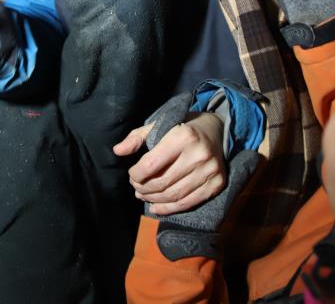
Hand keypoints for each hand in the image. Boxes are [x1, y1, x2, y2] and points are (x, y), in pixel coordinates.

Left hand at [115, 92, 260, 260]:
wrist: (217, 131)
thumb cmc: (182, 128)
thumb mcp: (160, 125)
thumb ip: (137, 137)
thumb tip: (117, 151)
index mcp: (183, 137)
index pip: (151, 164)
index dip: (136, 174)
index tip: (132, 175)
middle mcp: (199, 155)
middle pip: (163, 182)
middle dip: (144, 188)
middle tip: (136, 188)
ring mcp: (210, 171)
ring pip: (174, 195)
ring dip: (154, 200)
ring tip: (144, 196)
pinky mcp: (217, 184)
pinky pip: (189, 202)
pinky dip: (169, 209)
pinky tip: (156, 207)